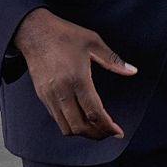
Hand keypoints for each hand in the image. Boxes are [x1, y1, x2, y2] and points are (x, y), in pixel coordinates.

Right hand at [12, 8, 137, 139]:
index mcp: (77, 79)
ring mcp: (49, 96)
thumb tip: (132, 71)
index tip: (118, 132)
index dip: (108, 126)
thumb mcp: (93, 42)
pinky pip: (57, 119)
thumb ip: (113, 60)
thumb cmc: (65, 35)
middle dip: (97, 134)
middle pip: (80, 126)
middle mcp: (62, 91)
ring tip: (97, 129)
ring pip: (66, 128)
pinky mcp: (42, 96)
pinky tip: (81, 119)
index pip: (94, 113)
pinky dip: (71, 125)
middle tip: (109, 132)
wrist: (34, 32)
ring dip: (83, 133)